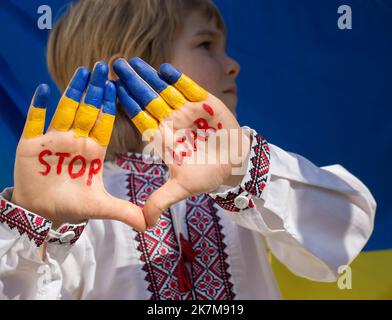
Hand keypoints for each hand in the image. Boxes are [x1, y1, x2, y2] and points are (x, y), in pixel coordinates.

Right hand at [12, 62, 145, 230]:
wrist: (43, 213)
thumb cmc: (73, 206)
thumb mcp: (101, 207)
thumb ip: (125, 212)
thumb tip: (150, 226)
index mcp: (93, 150)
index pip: (104, 122)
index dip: (110, 104)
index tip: (118, 85)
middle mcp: (75, 141)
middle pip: (87, 110)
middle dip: (95, 89)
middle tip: (104, 66)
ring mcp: (53, 140)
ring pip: (64, 110)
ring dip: (72, 90)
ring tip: (82, 70)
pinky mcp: (30, 145)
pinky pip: (33, 122)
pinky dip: (36, 108)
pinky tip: (42, 90)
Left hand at [114, 58, 250, 226]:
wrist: (234, 164)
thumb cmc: (207, 175)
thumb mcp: (182, 188)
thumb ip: (161, 201)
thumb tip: (144, 225)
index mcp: (162, 138)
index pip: (140, 119)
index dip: (126, 105)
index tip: (110, 91)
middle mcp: (171, 121)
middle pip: (148, 99)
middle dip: (132, 83)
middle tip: (115, 65)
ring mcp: (187, 111)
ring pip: (165, 90)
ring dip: (149, 77)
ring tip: (133, 62)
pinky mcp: (205, 103)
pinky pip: (189, 89)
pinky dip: (179, 79)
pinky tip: (164, 68)